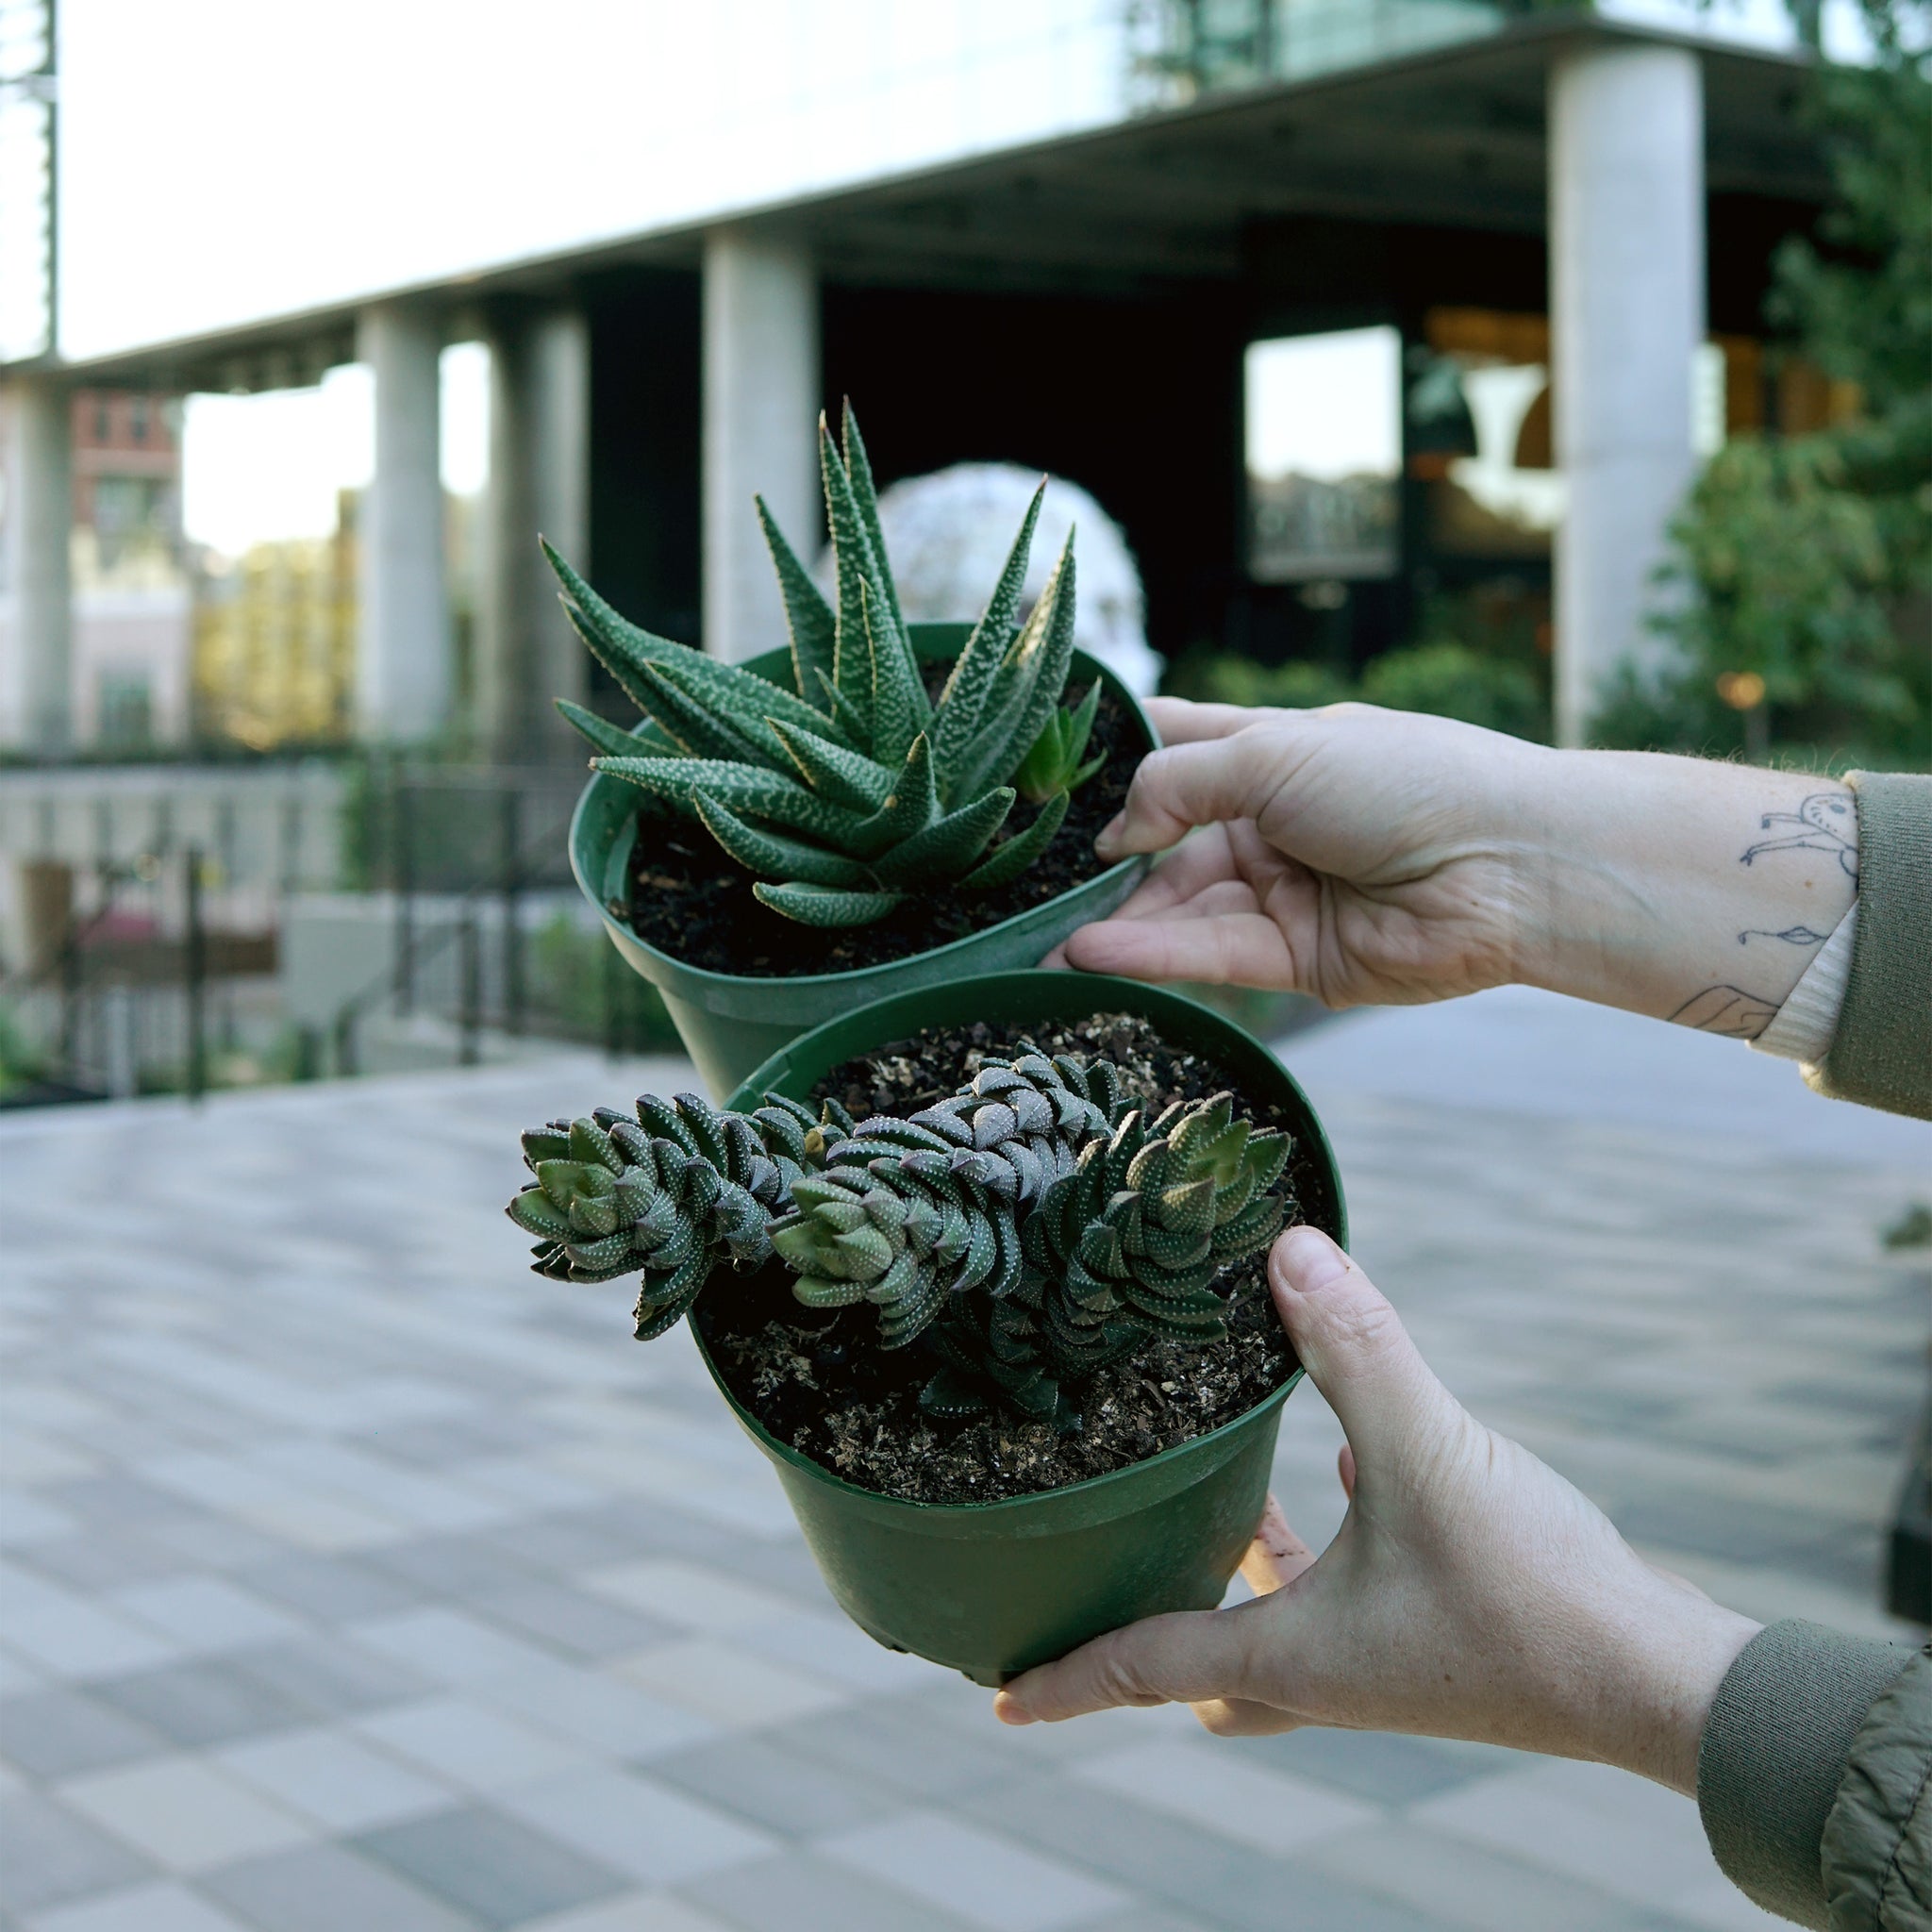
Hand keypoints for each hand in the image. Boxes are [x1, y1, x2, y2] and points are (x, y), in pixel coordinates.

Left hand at [993, 1227, 1758, 1794]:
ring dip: (1247, 1571)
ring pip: (1286, 1630)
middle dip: (1154, 1638)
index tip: (995, 1697)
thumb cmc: (1534, 1596)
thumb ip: (1355, 1351)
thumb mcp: (1427, 1454)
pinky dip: (1330, 1540)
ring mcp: (1391, 1664)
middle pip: (1213, 1670)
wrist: (1662, 1677)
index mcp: (1295, 1653)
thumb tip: (1288, 1250)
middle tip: (1106, 1587)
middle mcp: (1331, 1672)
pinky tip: (1347, 1464)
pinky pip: (1357, 1591)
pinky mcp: (1446, 1635)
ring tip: (1223, 1493)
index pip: (1148, 1665)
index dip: (1068, 1680)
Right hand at [1048, 697, 1855, 1032]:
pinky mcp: (1300, 960)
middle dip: (1107, 865)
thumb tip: (1113, 832)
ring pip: (1183, 908)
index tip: (1047, 781)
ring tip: (1044, 943)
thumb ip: (1180, 784)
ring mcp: (1285, 893)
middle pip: (1169, 842)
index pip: (1181, 748)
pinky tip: (1092, 951)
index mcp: (1278, 755)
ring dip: (1117, 921)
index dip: (1119, 762)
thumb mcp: (1275, 752)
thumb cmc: (1403, 780)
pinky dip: (1154, 952)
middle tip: (1028, 888)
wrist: (1509, 865)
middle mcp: (1275, 823)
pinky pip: (1213, 955)